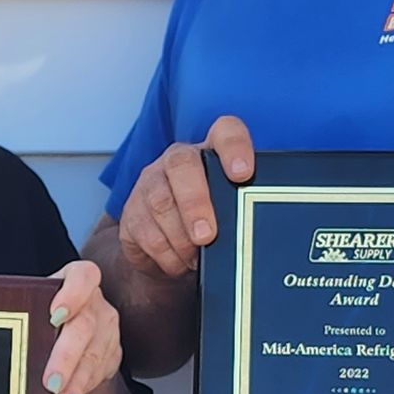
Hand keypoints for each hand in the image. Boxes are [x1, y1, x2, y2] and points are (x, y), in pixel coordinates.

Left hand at [44, 260, 122, 393]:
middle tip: (52, 382)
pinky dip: (84, 389)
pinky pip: (101, 372)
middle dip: (67, 358)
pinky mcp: (112, 351)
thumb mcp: (35, 300)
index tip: (54, 316)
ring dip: (78, 382)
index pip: (83, 278)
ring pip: (95, 355)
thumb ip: (15, 306)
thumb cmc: (43, 308)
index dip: (72, 295)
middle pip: (85, 326)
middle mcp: (95, 302)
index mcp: (77, 278)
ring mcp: (107, 327)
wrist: (69, 319)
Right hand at [116, 115, 255, 279]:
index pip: (225, 132)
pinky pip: (146, 232)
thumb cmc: (208, 225)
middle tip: (207, 235)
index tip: (243, 174)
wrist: (165, 250)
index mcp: (210, 153)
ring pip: (161, 203)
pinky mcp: (131, 211)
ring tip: (197, 257)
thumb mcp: (229, 213)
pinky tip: (180, 261)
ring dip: (182, 238)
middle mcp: (177, 161)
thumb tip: (262, 229)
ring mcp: (150, 183)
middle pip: (181, 164)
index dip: (234, 148)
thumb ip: (242, 209)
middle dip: (195, 203)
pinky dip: (168, 254)